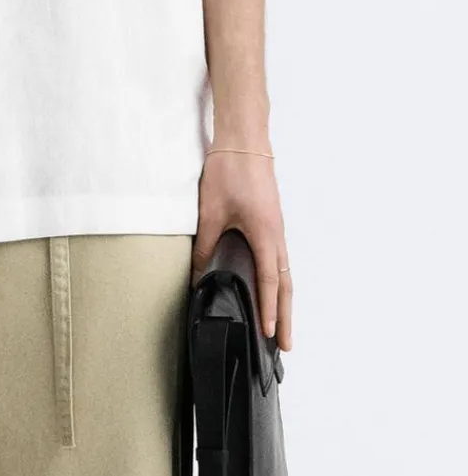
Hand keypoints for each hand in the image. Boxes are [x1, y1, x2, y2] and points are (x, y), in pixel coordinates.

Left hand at [191, 149, 292, 350]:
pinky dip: (280, 279)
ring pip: (285, 271)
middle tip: (287, 346)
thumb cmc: (229, 170)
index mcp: (266, 234)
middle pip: (286, 284)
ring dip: (285, 300)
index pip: (270, 281)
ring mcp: (277, 227)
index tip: (269, 335)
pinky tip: (271, 287)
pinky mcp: (272, 220)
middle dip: (286, 315)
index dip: (269, 310)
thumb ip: (205, 244)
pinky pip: (280, 257)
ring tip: (282, 325)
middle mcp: (277, 234)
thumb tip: (197, 273)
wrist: (243, 138)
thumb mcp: (210, 210)